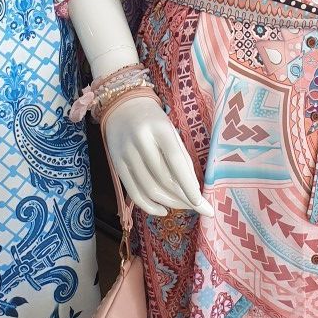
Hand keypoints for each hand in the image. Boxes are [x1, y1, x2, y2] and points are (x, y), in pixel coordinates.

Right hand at [104, 94, 212, 217]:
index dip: (188, 184)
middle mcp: (141, 140)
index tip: (201, 203)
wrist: (123, 107)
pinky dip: (149, 206)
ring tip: (183, 206)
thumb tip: (193, 189)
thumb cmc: (154, 122)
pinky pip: (133, 193)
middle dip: (183, 197)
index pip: (176, 161)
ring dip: (169, 203)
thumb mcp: (172, 132)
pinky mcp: (116, 165)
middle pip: (163, 178)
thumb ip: (182, 157)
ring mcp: (126, 153)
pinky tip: (163, 210)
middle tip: (197, 207)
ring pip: (149, 189)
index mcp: (160, 128)